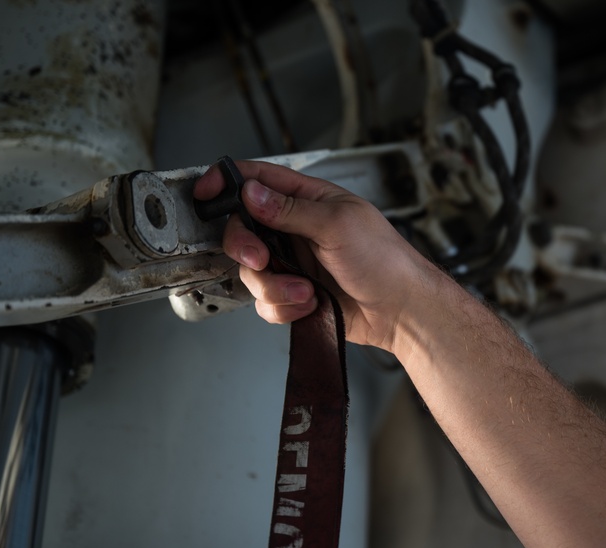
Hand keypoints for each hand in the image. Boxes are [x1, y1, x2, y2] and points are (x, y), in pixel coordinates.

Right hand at [194, 160, 446, 352]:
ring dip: (275, 287)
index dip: (226, 182)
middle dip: (246, 249)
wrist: (401, 310)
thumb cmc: (385, 260)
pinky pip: (265, 302)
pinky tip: (310, 305)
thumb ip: (289, 210)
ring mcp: (293, 262)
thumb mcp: (338, 225)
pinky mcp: (295, 294)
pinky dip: (283, 307)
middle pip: (242, 231)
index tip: (204, 194)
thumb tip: (251, 192)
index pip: (256, 179)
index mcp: (307, 200)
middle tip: (262, 259)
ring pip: (252, 272)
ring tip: (306, 292)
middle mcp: (295, 229)